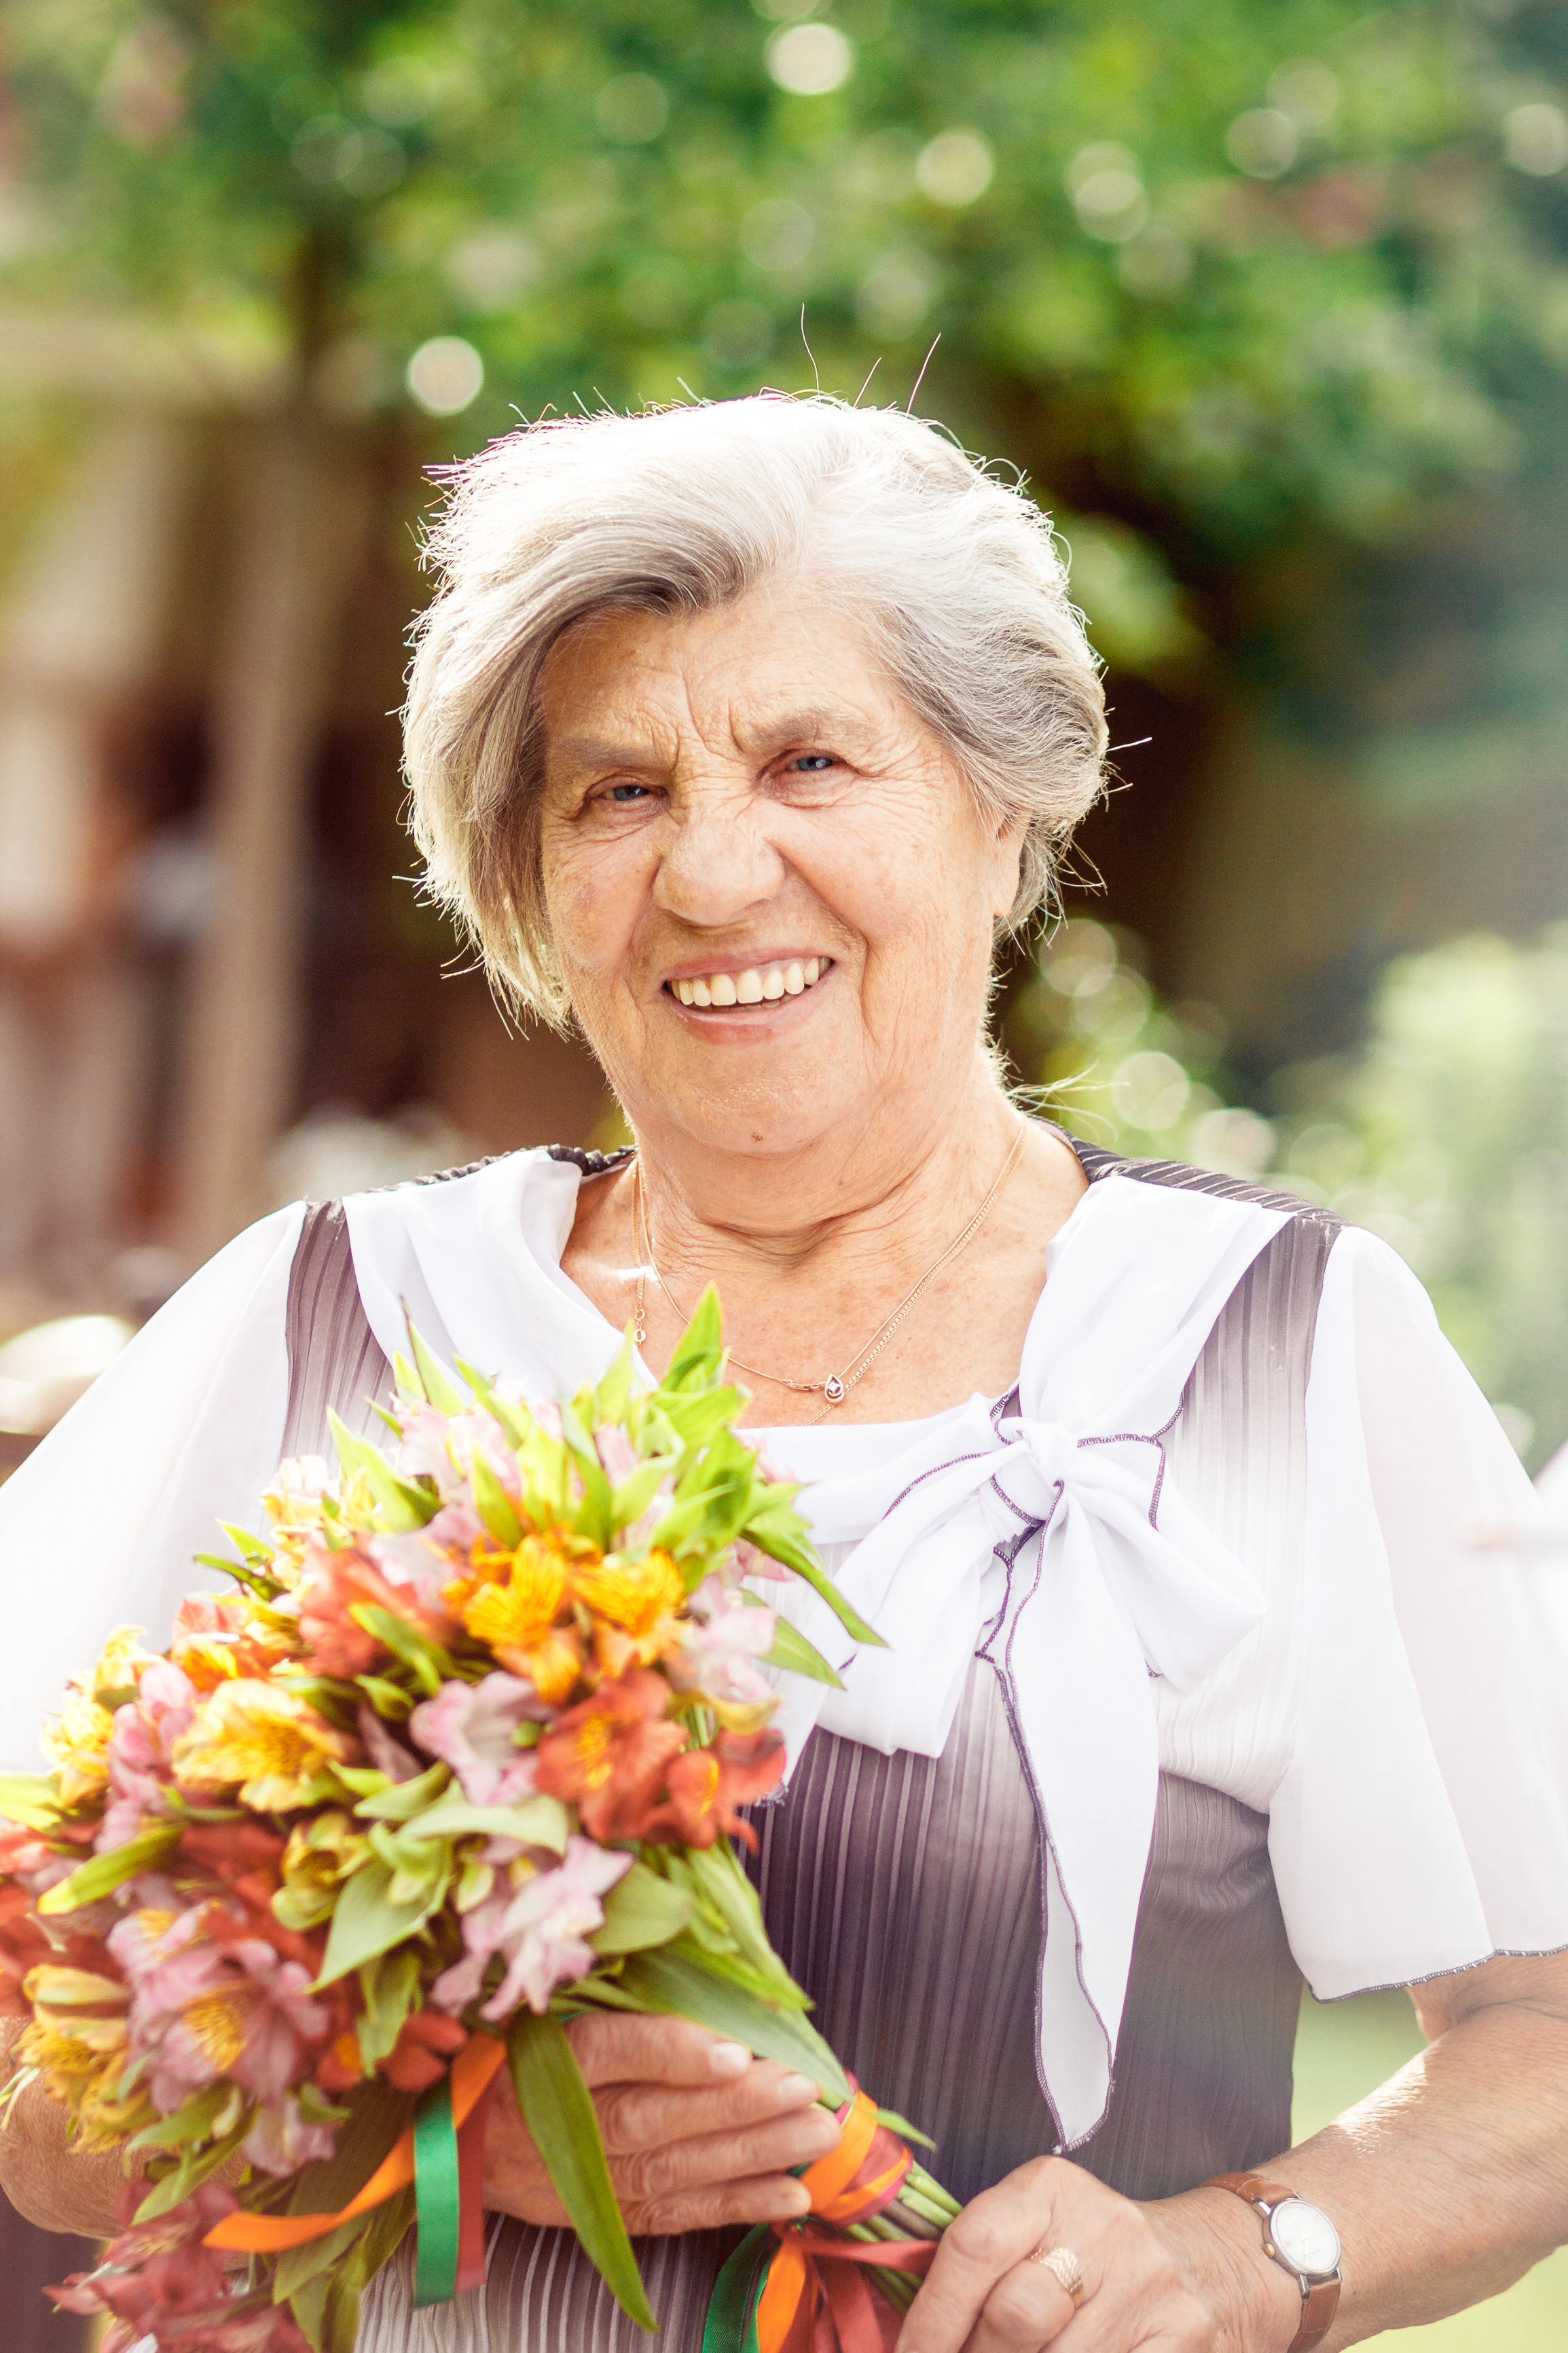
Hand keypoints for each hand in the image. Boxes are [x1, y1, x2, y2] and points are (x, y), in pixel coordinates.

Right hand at [482, 2012, 840, 2234]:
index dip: (672, 2053)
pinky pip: (675, 2215)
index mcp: (537, 2062)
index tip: (736, 2050)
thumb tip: (708, 1970)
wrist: (456, 2139)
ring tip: (816, 2134)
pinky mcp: (603, 2217)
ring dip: (753, 2154)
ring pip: (674, 2170)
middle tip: (806, 2088)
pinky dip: (736, 2205)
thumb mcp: (538, 2008)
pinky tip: (790, 2195)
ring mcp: (582, 2182)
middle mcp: (559, 2128)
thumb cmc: (509, 2054)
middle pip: (653, 2119)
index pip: (608, 2054)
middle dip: (737, 2107)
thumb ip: (610, 1992)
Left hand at [893, 2156, 1297, 2352]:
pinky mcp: (1182, 2342)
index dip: (930, 2319)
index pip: (974, 2246)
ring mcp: (1148, 2288)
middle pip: (1013, 2317)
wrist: (1213, 2262)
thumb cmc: (1095, 2253)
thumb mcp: (1037, 2230)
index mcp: (1048, 2188)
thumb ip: (978, 2269)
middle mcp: (1102, 2228)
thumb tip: (908, 2340)